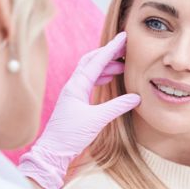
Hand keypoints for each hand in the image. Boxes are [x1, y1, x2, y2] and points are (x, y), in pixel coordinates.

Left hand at [18, 32, 139, 188]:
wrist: (53, 151)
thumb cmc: (70, 136)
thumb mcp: (97, 120)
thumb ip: (117, 106)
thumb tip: (136, 97)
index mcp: (76, 86)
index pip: (97, 61)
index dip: (112, 48)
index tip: (124, 37)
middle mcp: (73, 86)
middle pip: (91, 61)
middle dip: (108, 53)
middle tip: (125, 49)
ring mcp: (73, 93)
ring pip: (90, 71)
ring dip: (106, 65)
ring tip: (122, 65)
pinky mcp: (74, 102)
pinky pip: (89, 82)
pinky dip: (101, 77)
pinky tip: (109, 79)